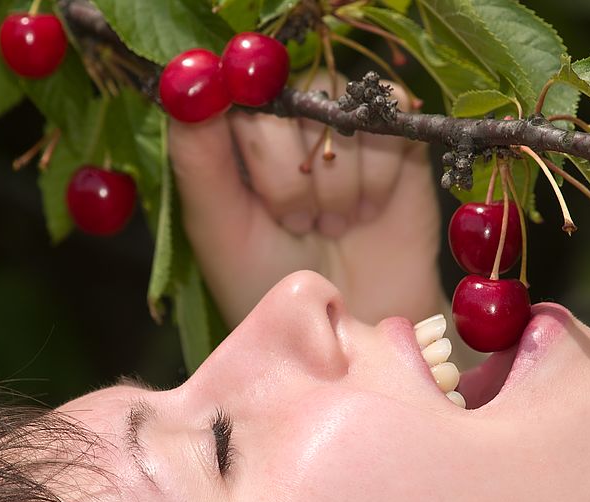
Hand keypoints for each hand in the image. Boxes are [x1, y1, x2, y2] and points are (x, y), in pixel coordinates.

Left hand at [169, 73, 442, 327]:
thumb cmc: (274, 283)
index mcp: (238, 134)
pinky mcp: (397, 139)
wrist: (351, 325)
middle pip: (290, 99)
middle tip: (298, 226)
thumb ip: (199, 156)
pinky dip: (377, 178)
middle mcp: (291, 119)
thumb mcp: (220, 229)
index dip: (252, 141)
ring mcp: (345, 126)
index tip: (261, 191)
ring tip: (333, 226)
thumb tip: (191, 87)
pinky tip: (367, 213)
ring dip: (337, 183)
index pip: (235, 91)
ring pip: (340, 112)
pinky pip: (390, 124)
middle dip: (291, 176)